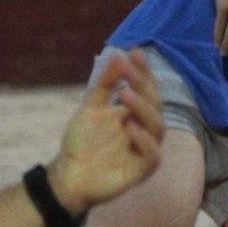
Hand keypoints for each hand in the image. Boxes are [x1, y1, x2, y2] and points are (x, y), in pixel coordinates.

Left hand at [45, 48, 164, 212]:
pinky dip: (144, 140)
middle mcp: (145, 128)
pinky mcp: (142, 170)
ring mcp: (145, 148)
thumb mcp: (91, 108)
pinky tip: (130, 128)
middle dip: (144, 85)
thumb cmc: (82, 141)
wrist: (70, 174)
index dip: (143, 70)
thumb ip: (105, 84)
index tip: (134, 51)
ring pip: (157, 126)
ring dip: (143, 108)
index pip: (146, 87)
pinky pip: (152, 154)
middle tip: (128, 71)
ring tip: (125, 95)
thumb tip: (119, 55)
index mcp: (135, 112)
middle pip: (155, 103)